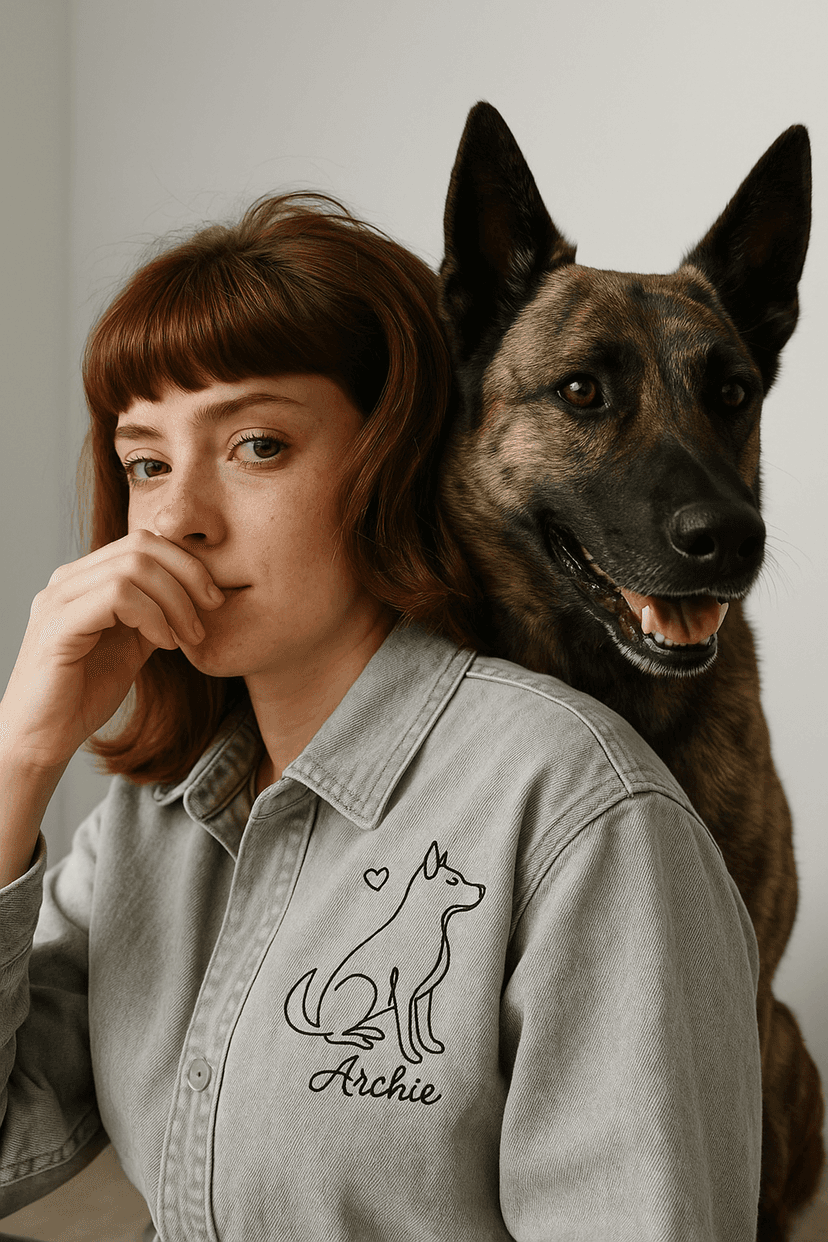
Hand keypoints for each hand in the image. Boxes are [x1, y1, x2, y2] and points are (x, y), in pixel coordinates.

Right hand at [0, 530, 224, 772]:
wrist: (44, 738)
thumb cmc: (84, 694)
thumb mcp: (132, 646)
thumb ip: (154, 615)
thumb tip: (194, 594)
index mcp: (84, 579)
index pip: (143, 542)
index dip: (187, 563)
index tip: (213, 598)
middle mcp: (67, 580)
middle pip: (142, 545)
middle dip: (189, 575)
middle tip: (212, 609)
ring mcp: (58, 599)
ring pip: (132, 567)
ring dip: (175, 601)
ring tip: (188, 636)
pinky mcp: (57, 625)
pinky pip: (116, 597)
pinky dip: (152, 616)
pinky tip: (164, 643)